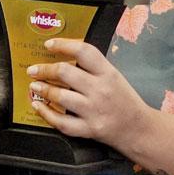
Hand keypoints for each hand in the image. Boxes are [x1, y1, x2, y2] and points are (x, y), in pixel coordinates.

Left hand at [26, 38, 151, 149]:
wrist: (140, 129)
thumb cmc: (124, 100)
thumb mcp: (114, 77)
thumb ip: (93, 67)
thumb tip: (65, 54)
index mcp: (108, 73)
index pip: (84, 51)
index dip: (63, 45)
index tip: (49, 45)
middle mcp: (100, 90)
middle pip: (65, 72)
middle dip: (44, 69)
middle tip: (34, 70)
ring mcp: (94, 110)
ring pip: (60, 96)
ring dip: (43, 89)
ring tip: (35, 85)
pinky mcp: (89, 129)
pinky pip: (61, 122)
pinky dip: (46, 113)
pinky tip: (38, 106)